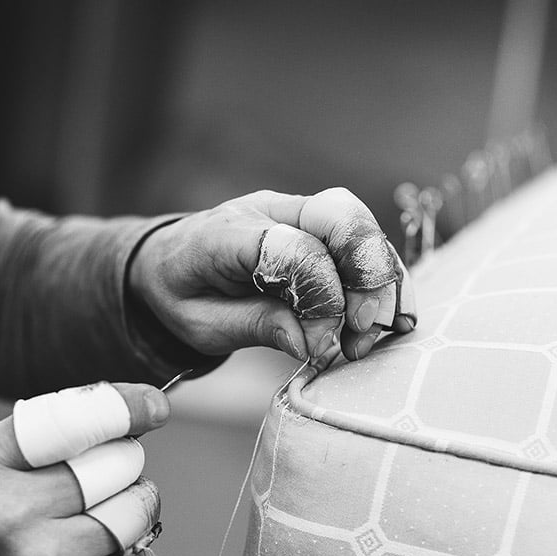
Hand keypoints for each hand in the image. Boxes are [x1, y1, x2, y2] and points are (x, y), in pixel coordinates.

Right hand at [0, 382, 168, 555]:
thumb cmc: (1, 517)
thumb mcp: (3, 460)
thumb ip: (63, 426)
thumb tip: (149, 407)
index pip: (68, 422)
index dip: (121, 409)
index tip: (156, 405)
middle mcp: (9, 513)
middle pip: (117, 466)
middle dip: (124, 468)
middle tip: (103, 482)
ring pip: (134, 514)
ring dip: (133, 511)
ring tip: (102, 519)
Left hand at [129, 187, 414, 366]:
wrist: (166, 263)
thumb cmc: (181, 295)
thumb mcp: (201, 324)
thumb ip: (254, 327)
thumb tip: (311, 342)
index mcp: (227, 233)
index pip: (292, 248)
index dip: (319, 298)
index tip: (320, 346)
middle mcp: (268, 209)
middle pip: (339, 216)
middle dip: (366, 274)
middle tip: (364, 330)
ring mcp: (296, 211)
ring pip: (359, 223)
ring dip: (381, 280)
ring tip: (375, 333)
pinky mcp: (316, 225)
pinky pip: (362, 239)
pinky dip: (383, 276)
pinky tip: (391, 316)